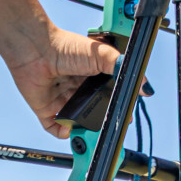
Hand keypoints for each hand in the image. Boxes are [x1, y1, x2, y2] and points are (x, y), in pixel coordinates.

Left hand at [7, 24, 120, 138]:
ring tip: (93, 133)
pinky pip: (56, 129)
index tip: (125, 117)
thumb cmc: (65, 46)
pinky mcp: (46, 109)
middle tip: (111, 127)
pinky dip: (64, 134)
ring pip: (77, 124)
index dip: (116, 109)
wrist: (36, 48)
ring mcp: (61, 100)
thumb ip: (122, 69)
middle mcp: (75, 89)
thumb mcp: (101, 54)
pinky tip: (71, 130)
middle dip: (103, 123)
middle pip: (93, 113)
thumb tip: (144, 87)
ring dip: (85, 131)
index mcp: (89, 77)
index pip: (107, 98)